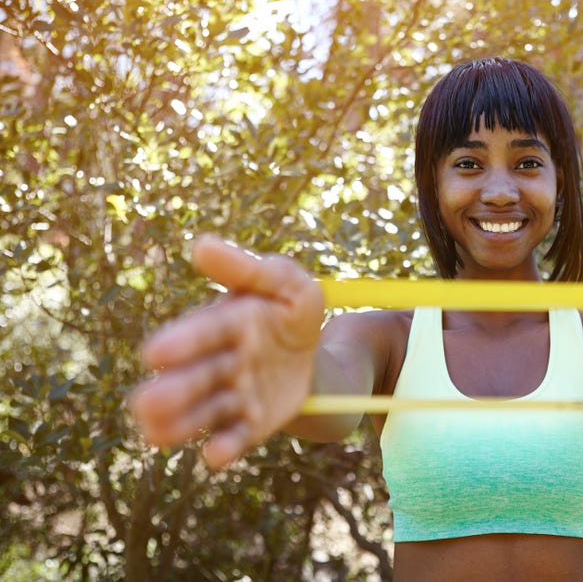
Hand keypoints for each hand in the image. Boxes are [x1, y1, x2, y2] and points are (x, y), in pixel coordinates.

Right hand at [129, 236, 324, 468]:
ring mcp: (233, 394)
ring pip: (204, 411)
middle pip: (195, 376)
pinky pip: (236, 436)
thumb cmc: (291, 308)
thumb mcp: (285, 282)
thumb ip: (247, 269)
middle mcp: (221, 360)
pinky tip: (215, 456)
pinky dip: (225, 447)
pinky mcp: (250, 423)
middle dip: (171, 390)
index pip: (204, 331)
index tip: (154, 353)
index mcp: (226, 322)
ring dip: (181, 423)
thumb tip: (200, 245)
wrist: (319, 353)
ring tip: (157, 433)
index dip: (183, 342)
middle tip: (144, 404)